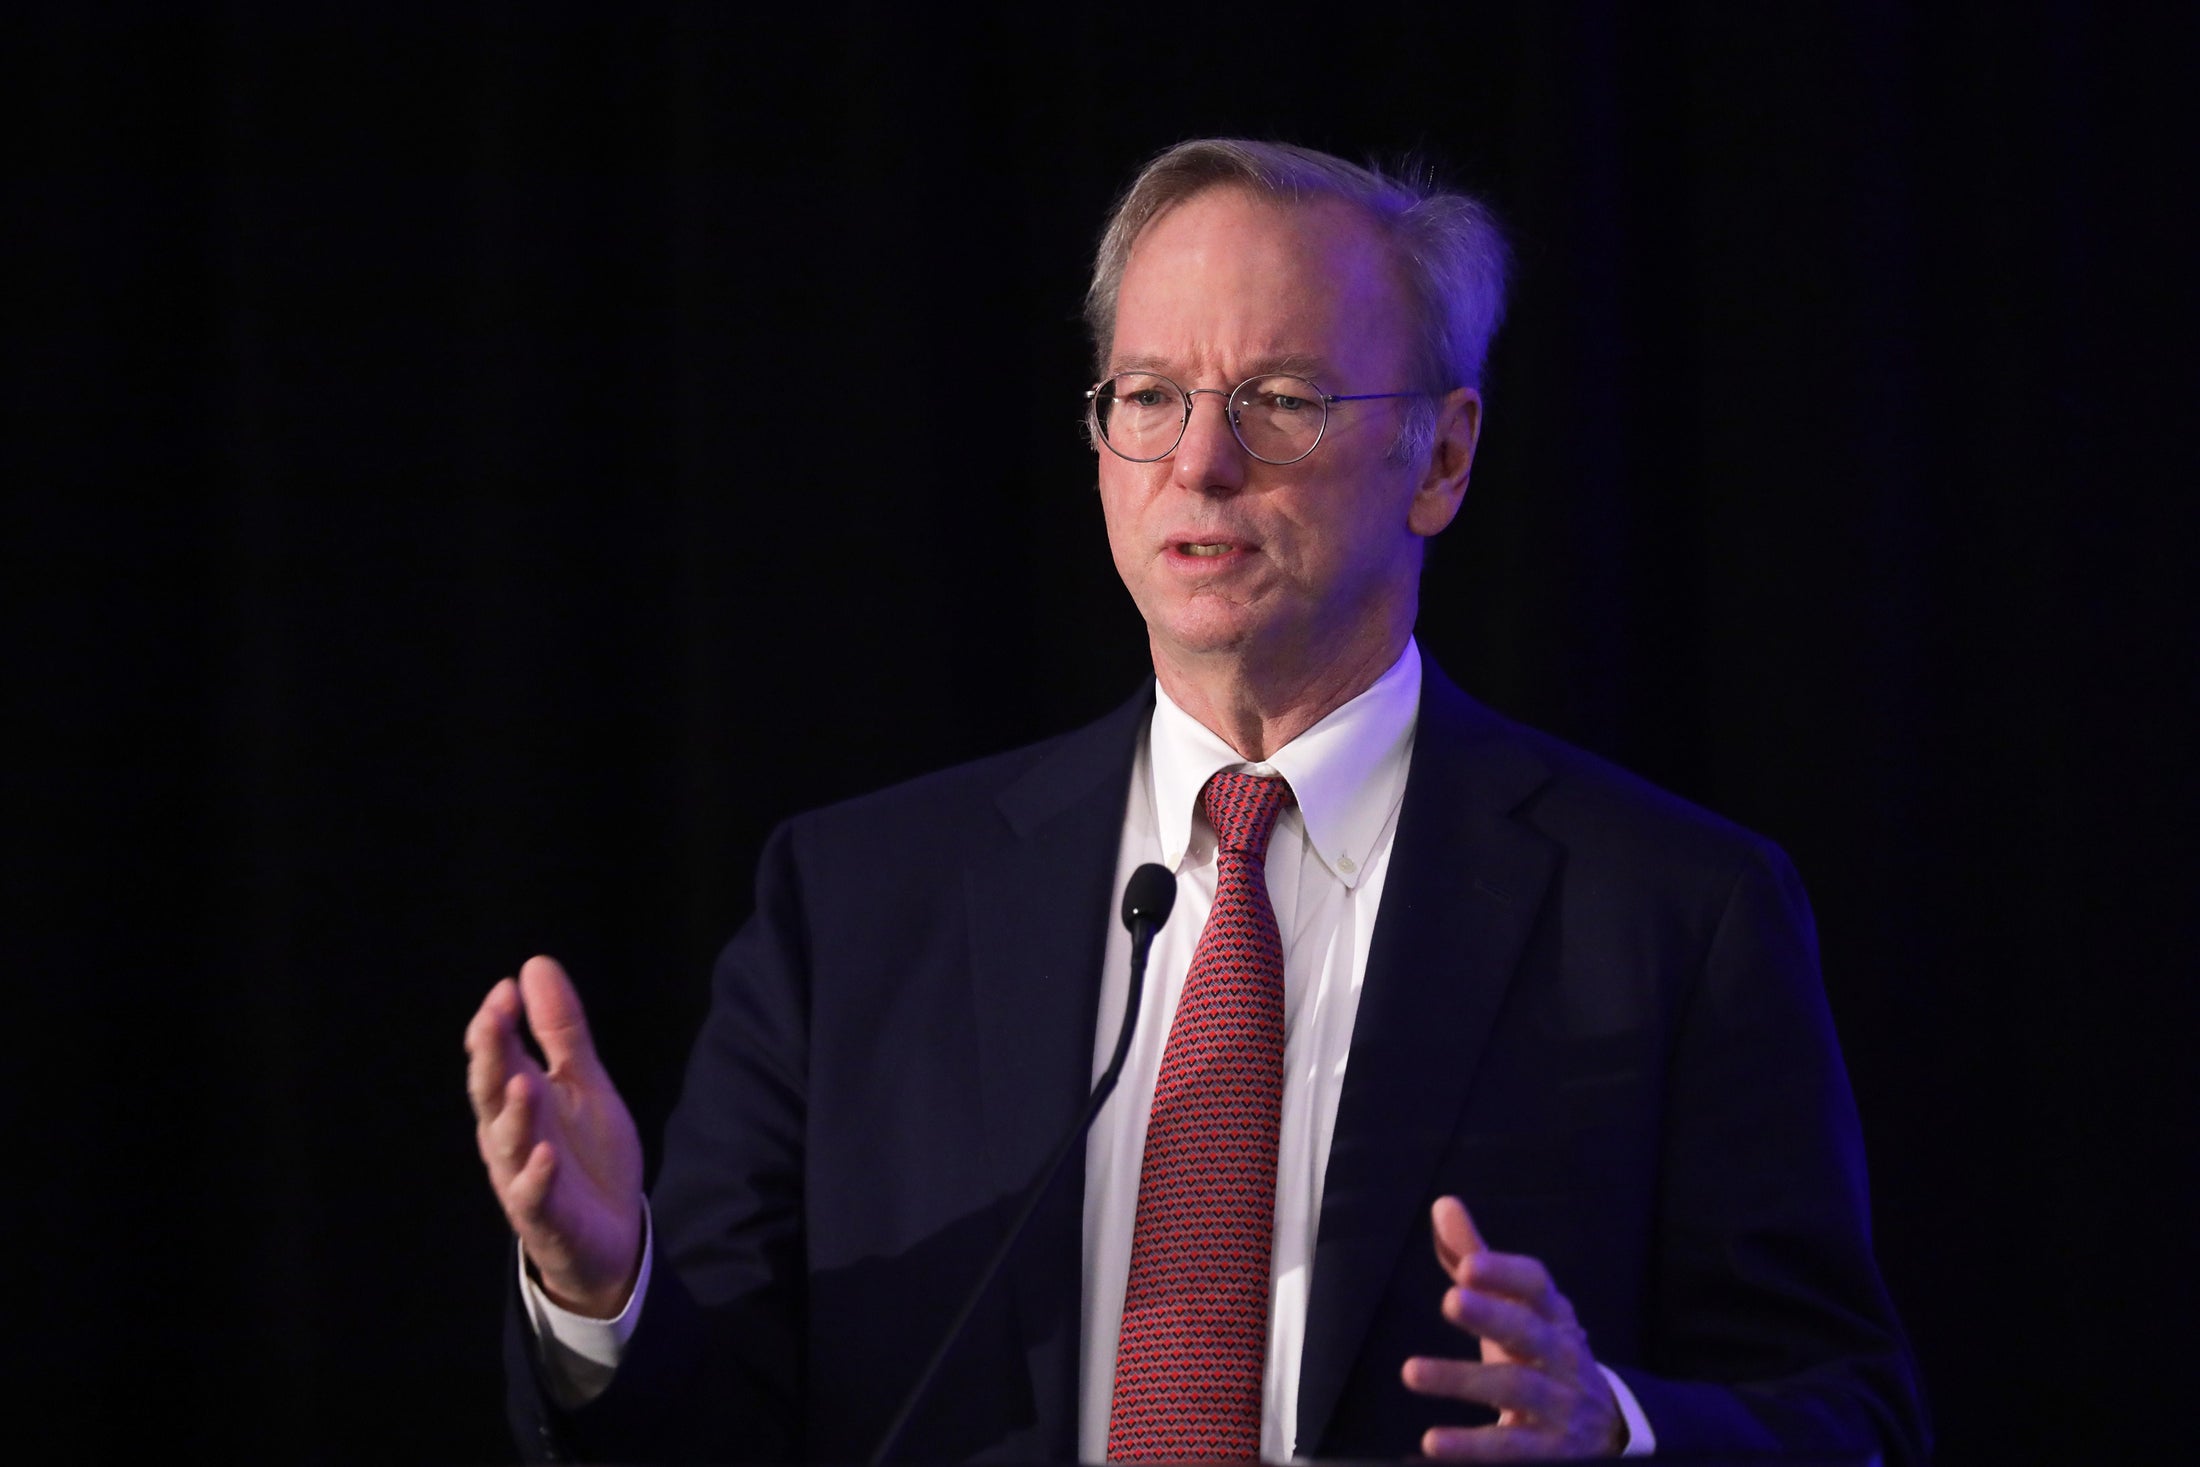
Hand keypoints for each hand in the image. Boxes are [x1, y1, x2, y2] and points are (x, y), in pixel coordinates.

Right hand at [466, 955, 644, 1317]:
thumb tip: (533, 966)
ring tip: (523, 1081)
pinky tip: (545, 1155)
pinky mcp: (545, 1216)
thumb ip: (559, 1030)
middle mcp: (510, 1135)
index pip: (495, 1056)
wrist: (610, 1235)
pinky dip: (536, 1176)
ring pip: (507, 1142)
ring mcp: (523, 1176)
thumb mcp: (581, 1082)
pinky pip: (533, 1196)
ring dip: (514, 1112)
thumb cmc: (586, 1155)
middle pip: (490, 1092)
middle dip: (491, 1055)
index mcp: (517, 1100)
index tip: (506, 989)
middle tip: (494, 1016)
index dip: (495, 1025)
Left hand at [1401, 1196, 1624, 1458]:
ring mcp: (1561, 1406)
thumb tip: (1443, 1205)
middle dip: (1493, 1315)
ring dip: (1464, 1379)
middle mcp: (1562, 1356)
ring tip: (1412, 1371)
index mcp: (1551, 1316)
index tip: (1468, 1265)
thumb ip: (1477, 1259)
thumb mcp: (1515, 1309)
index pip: (1536, 1286)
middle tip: (1451, 1300)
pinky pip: (1513, 1449)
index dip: (1505, 1274)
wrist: (1606, 1429)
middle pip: (1530, 1333)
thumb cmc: (1540, 1355)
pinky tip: (1432, 1442)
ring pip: (1518, 1389)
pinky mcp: (1551, 1451)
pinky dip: (1473, 1447)